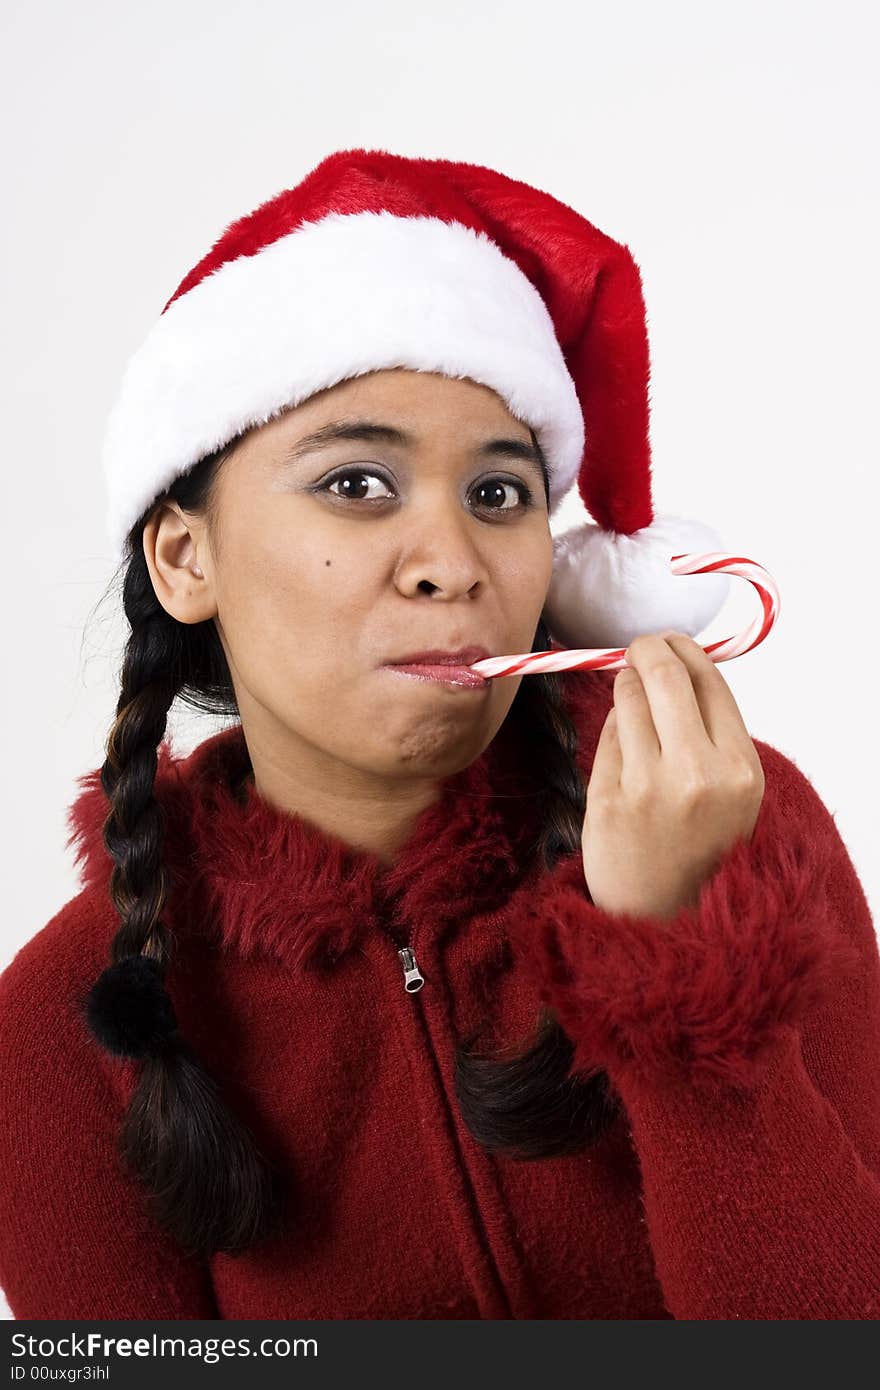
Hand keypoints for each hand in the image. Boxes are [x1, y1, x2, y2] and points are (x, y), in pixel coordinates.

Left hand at [581, 631, 765, 919]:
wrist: (666, 917)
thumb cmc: (698, 846)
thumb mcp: (730, 790)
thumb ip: (710, 731)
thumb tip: (673, 664)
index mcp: (740, 769)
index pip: (709, 681)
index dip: (684, 650)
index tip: (668, 642)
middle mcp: (698, 774)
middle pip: (664, 675)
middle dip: (647, 650)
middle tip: (638, 648)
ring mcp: (649, 787)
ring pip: (627, 698)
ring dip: (624, 687)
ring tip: (629, 698)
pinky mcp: (607, 799)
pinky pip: (607, 736)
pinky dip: (612, 729)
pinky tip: (622, 743)